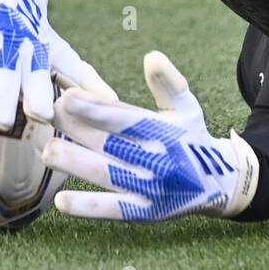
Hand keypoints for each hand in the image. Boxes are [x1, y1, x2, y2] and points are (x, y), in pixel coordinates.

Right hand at [0, 0, 115, 130]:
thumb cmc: (37, 33)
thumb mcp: (61, 53)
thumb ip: (84, 79)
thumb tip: (115, 103)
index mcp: (33, 61)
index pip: (39, 84)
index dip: (41, 100)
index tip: (43, 116)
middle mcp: (7, 54)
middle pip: (3, 83)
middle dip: (2, 102)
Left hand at [43, 51, 259, 220]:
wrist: (220, 182)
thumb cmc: (193, 137)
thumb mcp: (186, 105)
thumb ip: (167, 82)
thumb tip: (151, 57)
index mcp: (164, 131)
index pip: (125, 118)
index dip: (96, 107)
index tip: (68, 96)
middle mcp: (158, 159)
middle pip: (111, 143)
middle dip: (78, 129)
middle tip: (49, 115)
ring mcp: (152, 188)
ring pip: (109, 174)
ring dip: (77, 164)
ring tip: (48, 152)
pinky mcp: (146, 212)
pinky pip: (114, 210)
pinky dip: (89, 207)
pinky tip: (61, 202)